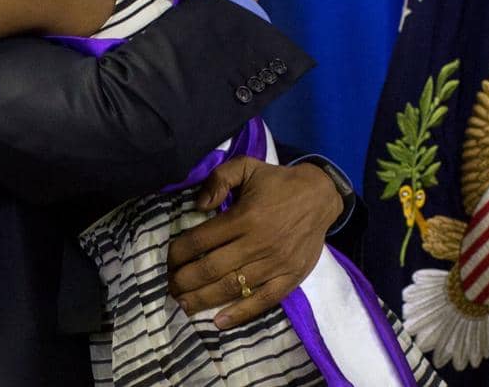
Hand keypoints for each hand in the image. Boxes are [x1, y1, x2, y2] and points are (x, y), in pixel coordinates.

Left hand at [166, 157, 341, 328]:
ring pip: (231, 288)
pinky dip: (240, 314)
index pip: (200, 240)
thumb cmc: (277, 182)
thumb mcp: (246, 166)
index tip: (168, 261)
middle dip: (184, 281)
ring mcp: (275, 264)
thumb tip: (199, 205)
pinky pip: (263, 301)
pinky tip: (218, 321)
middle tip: (169, 287)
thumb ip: (219, 179)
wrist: (320, 196)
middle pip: (211, 268)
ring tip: (183, 305)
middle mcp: (258, 243)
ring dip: (203, 300)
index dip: (178, 253)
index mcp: (245, 216)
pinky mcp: (290, 278)